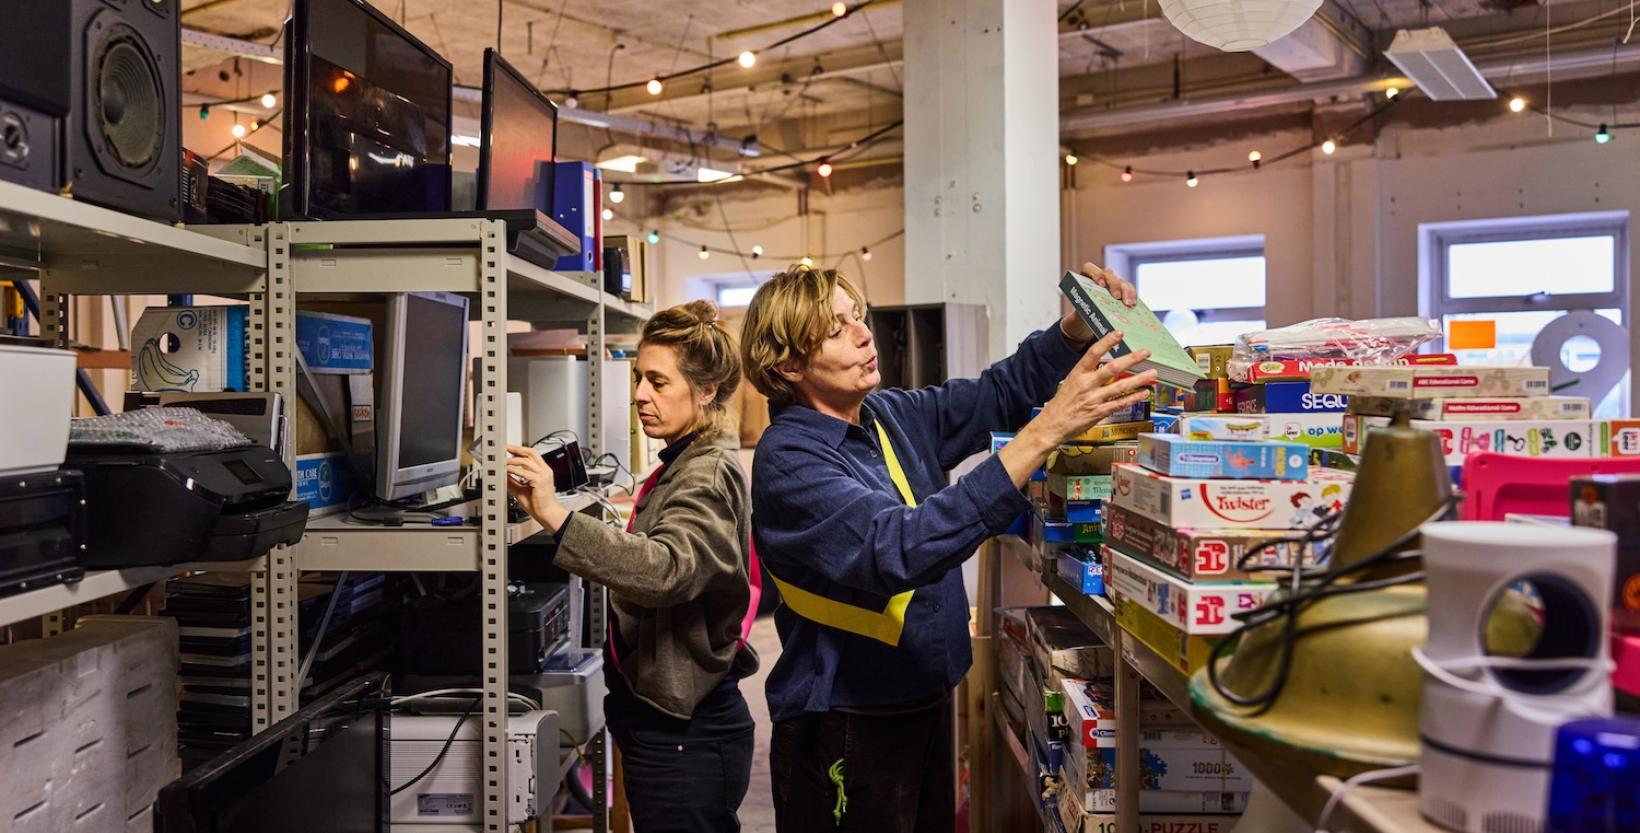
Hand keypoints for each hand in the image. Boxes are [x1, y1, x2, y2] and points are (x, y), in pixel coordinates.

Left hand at [506, 445, 570, 531]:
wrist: (547, 514)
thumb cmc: (539, 504)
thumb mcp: (522, 490)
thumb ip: (513, 482)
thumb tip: (503, 475)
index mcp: (543, 471)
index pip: (532, 455)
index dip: (520, 450)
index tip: (509, 449)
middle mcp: (545, 471)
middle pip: (531, 453)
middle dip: (517, 449)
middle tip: (506, 449)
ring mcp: (543, 475)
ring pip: (526, 461)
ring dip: (513, 461)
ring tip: (504, 463)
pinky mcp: (540, 481)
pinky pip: (525, 472)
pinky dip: (515, 470)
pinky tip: (508, 471)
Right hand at [996, 331, 1156, 486]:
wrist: (1051, 425)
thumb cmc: (1061, 404)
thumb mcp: (1071, 383)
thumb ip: (1088, 374)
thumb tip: (1106, 365)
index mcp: (1078, 374)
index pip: (1093, 353)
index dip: (1107, 342)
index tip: (1119, 333)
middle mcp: (1087, 384)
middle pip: (1112, 368)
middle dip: (1131, 359)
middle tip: (1146, 352)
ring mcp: (1094, 399)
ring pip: (1121, 386)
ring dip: (1139, 379)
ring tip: (1153, 373)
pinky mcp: (1098, 413)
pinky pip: (1120, 404)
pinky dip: (1133, 398)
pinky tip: (1144, 393)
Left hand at [1062, 262, 1137, 343]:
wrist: (1089, 319)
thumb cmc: (1083, 313)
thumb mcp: (1080, 312)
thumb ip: (1082, 310)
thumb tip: (1090, 314)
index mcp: (1085, 278)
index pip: (1089, 268)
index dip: (1095, 274)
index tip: (1100, 284)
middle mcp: (1100, 277)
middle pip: (1108, 274)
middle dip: (1114, 285)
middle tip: (1117, 297)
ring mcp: (1113, 282)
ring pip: (1121, 281)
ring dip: (1126, 291)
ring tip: (1128, 304)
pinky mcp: (1122, 290)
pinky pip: (1130, 289)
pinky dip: (1132, 296)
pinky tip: (1134, 304)